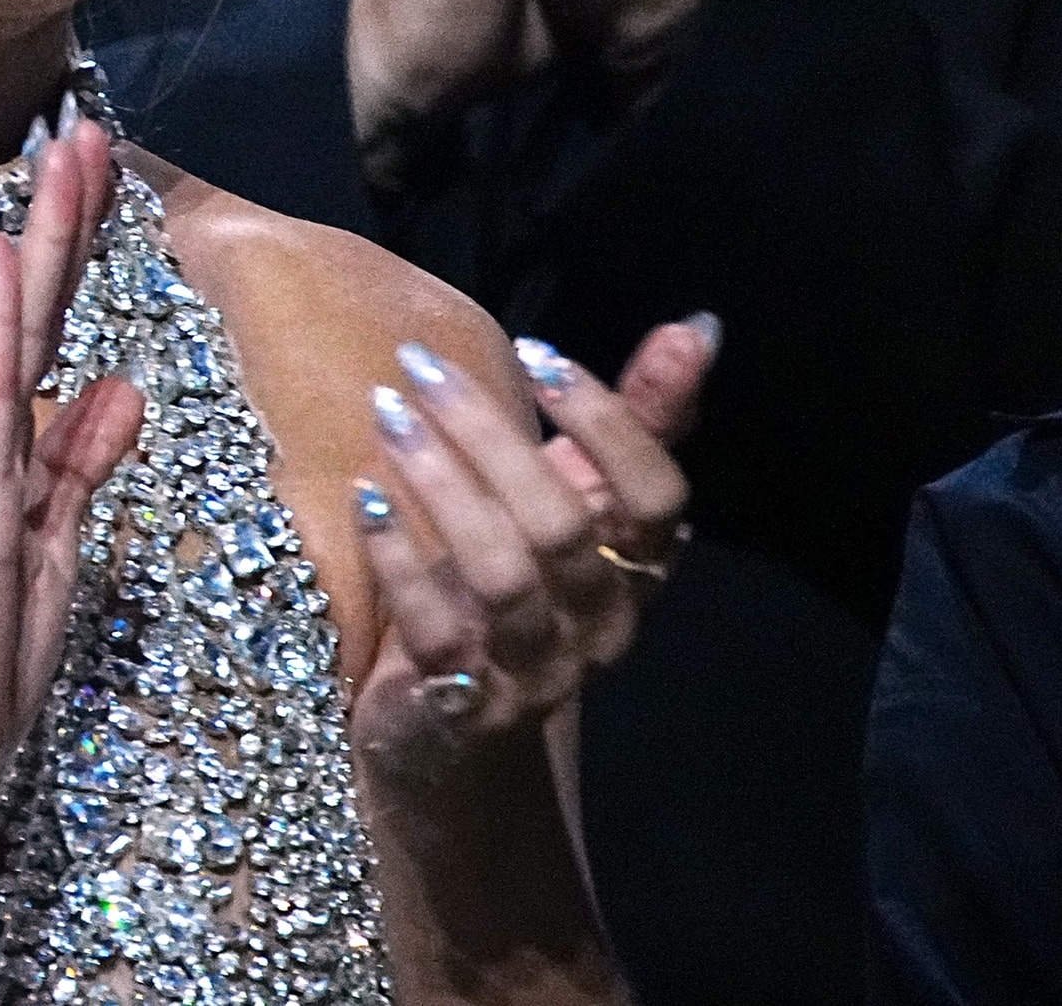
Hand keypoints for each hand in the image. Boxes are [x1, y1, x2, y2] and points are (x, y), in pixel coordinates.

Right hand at [0, 118, 145, 823]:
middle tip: (84, 128)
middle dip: (63, 217)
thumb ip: (81, 465)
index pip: (49, 333)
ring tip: (68, 151)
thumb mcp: (52, 552)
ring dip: (44, 238)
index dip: (74, 254)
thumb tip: (123, 385)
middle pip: (31, 309)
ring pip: (14, 327)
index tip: (98, 177)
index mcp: (2, 453)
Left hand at [346, 329, 703, 781]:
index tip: (537, 351)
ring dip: (439, 482)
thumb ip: (634, 420)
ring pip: (501, 573)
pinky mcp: (462, 706)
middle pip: (562, 524)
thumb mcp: (573, 500)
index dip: (608, 422)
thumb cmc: (516, 586)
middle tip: (421, 363)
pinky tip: (364, 497)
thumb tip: (697, 327)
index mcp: (637, 567)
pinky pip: (434, 628)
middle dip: (489, 432)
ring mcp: (534, 671)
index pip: (656, 495)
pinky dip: (397, 557)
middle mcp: (599, 624)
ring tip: (386, 413)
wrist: (454, 734)